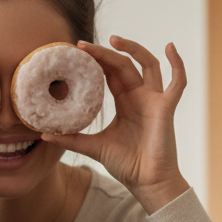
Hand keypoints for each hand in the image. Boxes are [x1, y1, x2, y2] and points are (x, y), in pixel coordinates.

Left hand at [42, 37, 188, 211]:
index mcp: (126, 102)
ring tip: (114, 39)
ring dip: (133, 48)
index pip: (111, 73)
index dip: (97, 60)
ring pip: (148, 64)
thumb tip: (43, 135)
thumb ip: (71, 139)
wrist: (146, 182)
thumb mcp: (93, 147)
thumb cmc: (126, 165)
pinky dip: (177, 64)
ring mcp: (155, 100)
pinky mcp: (166, 108)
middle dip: (105, 53)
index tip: (77, 52)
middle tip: (83, 46)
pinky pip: (177, 82)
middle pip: (124, 64)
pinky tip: (170, 46)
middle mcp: (140, 96)